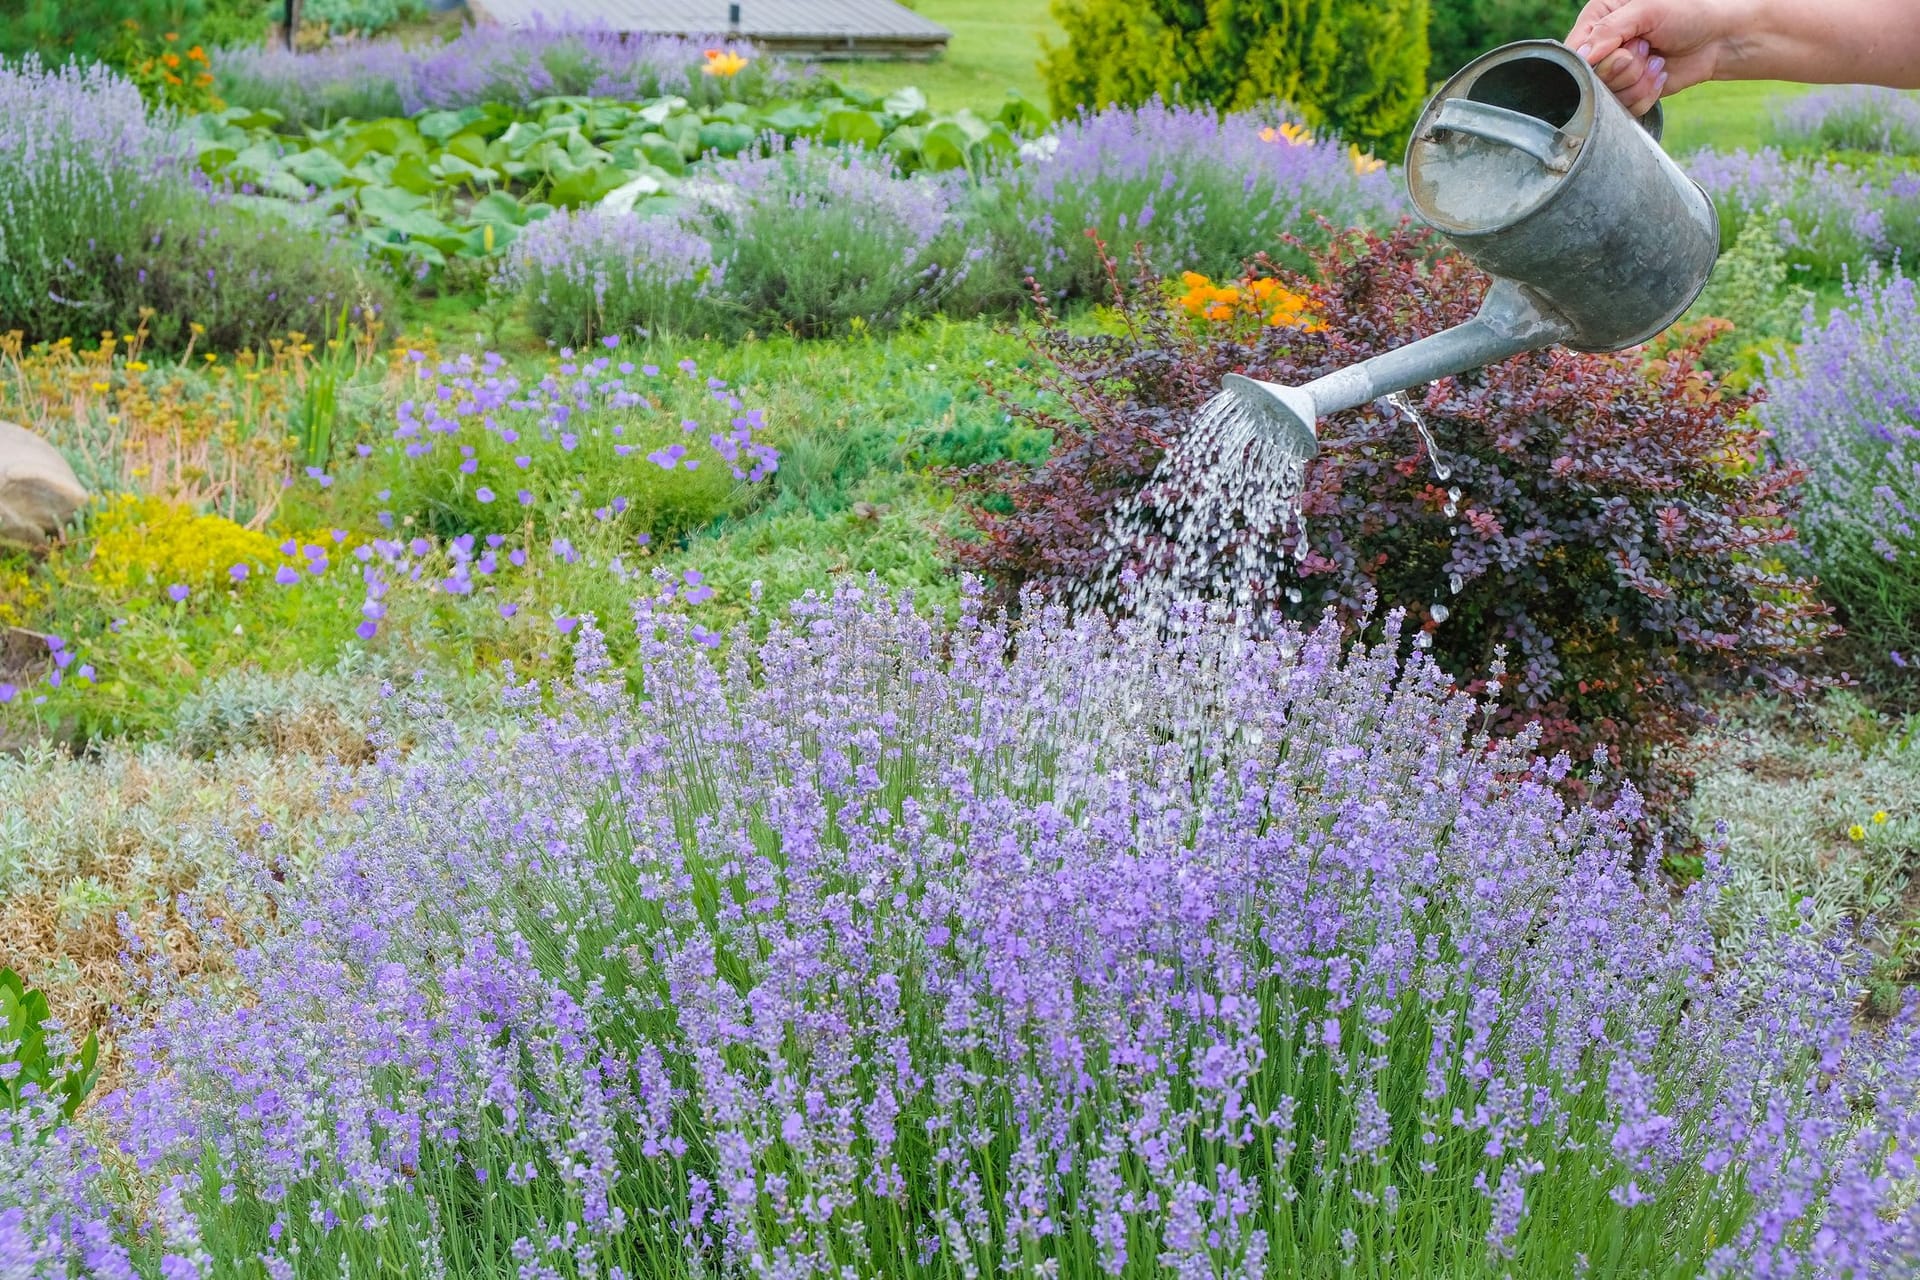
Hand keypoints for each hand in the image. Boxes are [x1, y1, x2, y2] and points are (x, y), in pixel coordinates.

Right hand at [1566, 0, 1736, 114]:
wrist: (1718, 38)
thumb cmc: (1687, 13)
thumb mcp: (1646, 10)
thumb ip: (1609, 31)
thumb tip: (1581, 58)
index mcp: (1599, 18)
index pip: (1574, 50)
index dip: (1592, 60)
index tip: (1622, 51)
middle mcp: (1603, 46)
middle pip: (1590, 77)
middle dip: (1624, 67)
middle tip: (1646, 48)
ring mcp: (1615, 71)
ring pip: (1607, 95)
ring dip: (1638, 80)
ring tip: (1656, 60)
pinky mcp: (1629, 92)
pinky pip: (1624, 108)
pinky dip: (1646, 94)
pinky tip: (1659, 74)